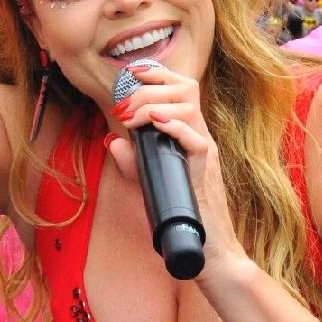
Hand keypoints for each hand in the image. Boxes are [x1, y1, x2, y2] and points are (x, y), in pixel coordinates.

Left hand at [104, 60, 243, 279]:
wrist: (208, 248)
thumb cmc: (181, 215)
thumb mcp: (149, 184)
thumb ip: (133, 163)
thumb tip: (113, 142)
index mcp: (188, 134)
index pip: (180, 90)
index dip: (158, 74)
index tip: (133, 72)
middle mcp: (200, 136)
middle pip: (186, 88)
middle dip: (150, 87)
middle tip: (124, 105)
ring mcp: (205, 150)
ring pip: (189, 107)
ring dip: (155, 105)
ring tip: (132, 118)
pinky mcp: (208, 169)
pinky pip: (196, 139)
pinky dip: (174, 126)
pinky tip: (155, 124)